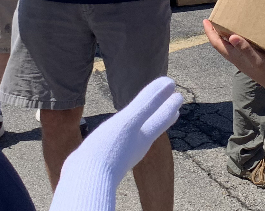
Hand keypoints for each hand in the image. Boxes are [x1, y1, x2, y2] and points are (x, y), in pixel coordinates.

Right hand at [50, 76, 182, 210]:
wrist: (86, 180)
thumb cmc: (108, 149)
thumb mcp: (129, 120)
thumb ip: (149, 102)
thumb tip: (170, 83)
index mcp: (144, 137)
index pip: (162, 118)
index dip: (170, 105)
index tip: (178, 95)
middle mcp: (136, 147)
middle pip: (153, 128)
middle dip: (162, 117)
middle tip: (174, 110)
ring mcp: (121, 154)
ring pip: (137, 135)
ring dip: (144, 125)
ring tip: (145, 120)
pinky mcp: (105, 159)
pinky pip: (120, 142)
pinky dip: (125, 134)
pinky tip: (117, 136)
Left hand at [203, 19, 264, 93]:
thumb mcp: (258, 59)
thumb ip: (245, 49)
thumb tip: (231, 37)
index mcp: (236, 57)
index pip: (217, 43)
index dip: (210, 32)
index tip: (205, 20)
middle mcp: (238, 58)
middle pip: (221, 44)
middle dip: (216, 32)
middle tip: (215, 19)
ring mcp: (245, 60)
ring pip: (230, 46)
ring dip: (226, 35)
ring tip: (227, 23)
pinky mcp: (254, 60)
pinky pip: (241, 47)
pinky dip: (239, 38)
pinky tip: (246, 35)